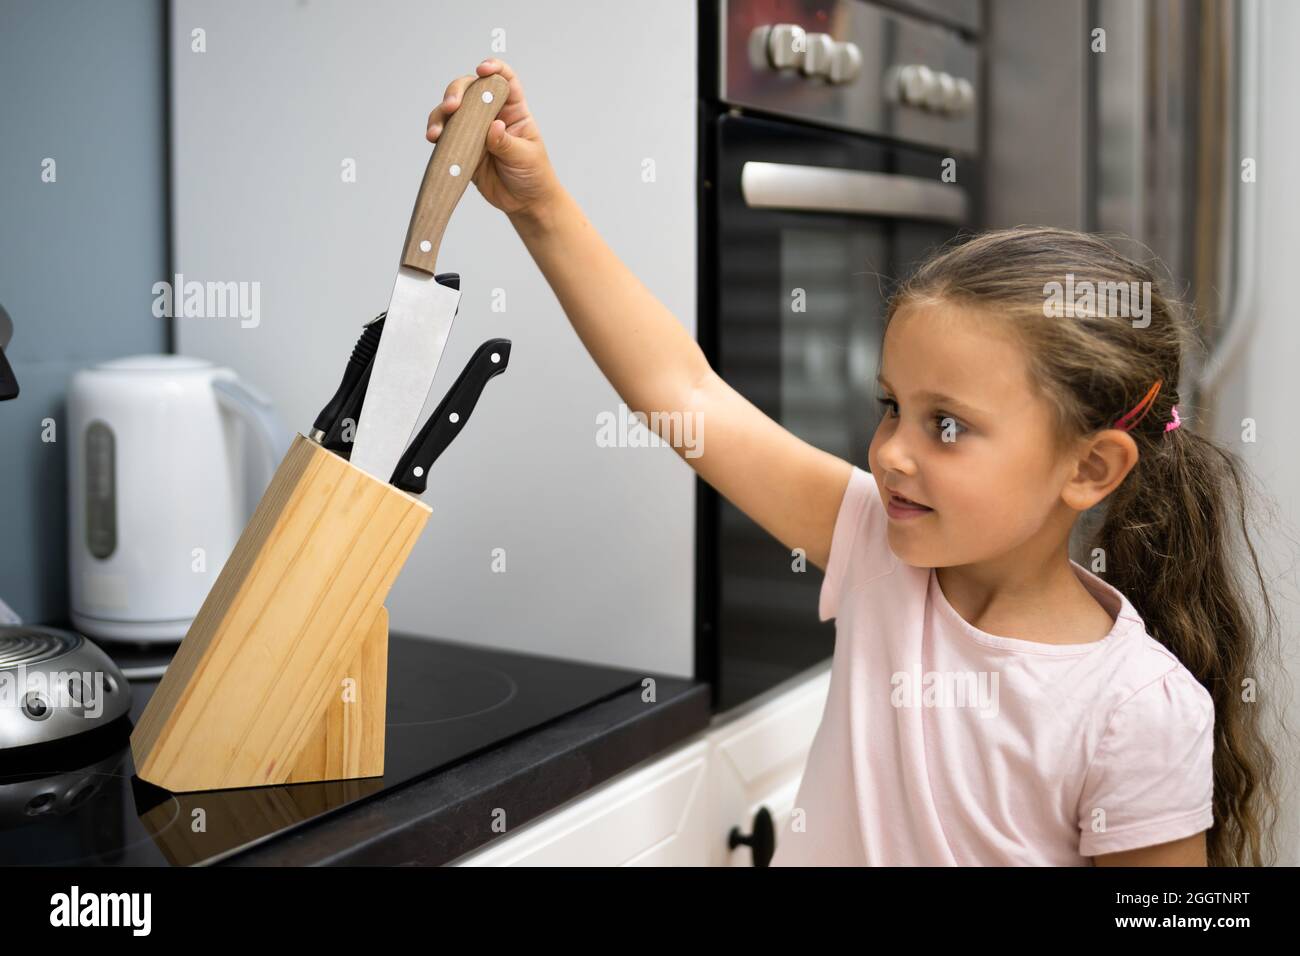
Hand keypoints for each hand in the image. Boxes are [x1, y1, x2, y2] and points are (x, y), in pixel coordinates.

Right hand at [427, 58, 560, 219]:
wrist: (525, 203)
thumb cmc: (533, 175)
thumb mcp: (525, 157)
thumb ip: (507, 142)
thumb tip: (493, 127)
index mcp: (514, 110)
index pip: (505, 80)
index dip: (493, 68)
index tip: (482, 70)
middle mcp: (491, 115)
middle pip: (470, 91)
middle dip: (456, 93)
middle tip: (451, 107)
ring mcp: (475, 131)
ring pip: (452, 113)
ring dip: (440, 117)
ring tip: (435, 133)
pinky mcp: (462, 149)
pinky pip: (446, 137)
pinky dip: (437, 136)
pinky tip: (434, 141)